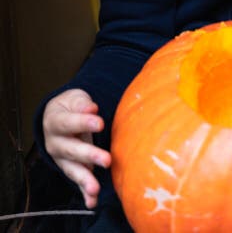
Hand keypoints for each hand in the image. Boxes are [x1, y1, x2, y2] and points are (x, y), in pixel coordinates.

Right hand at [42, 89, 111, 207]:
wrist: (59, 116)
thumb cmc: (71, 107)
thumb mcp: (74, 99)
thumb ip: (82, 104)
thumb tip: (91, 108)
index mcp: (55, 123)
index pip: (67, 123)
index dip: (83, 122)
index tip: (100, 123)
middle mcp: (55, 143)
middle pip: (70, 150)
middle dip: (89, 155)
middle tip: (107, 160)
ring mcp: (62, 159)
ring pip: (72, 169)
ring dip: (84, 179)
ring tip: (95, 188)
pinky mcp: (71, 168)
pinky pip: (77, 181)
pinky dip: (84, 193)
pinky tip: (92, 202)